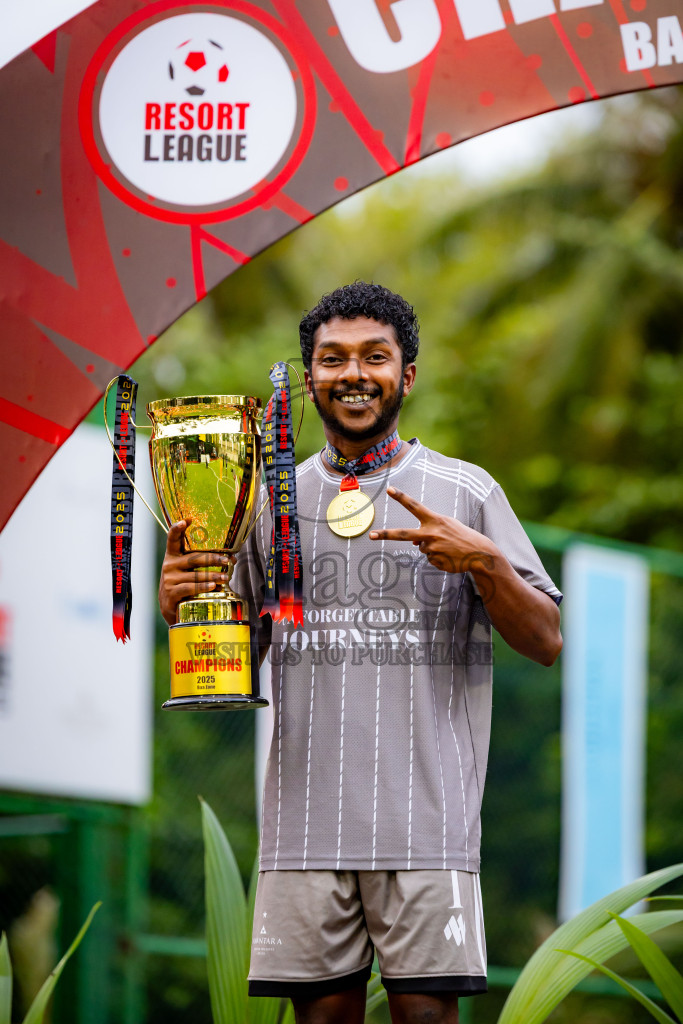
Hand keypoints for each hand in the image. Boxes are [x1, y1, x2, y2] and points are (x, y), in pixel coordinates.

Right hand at [158, 519, 234, 625]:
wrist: (170, 607)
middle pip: (194, 558)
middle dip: (212, 558)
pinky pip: (190, 588)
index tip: (186, 520)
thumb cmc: (184, 583)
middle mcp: (169, 565)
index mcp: (173, 555)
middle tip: (227, 560)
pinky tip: (213, 586)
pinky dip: (203, 586)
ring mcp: (169, 579)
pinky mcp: (171, 593)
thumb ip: (206, 563)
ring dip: (213, 575)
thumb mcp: (191, 570)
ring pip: (195, 575)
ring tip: (226, 577)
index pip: (173, 539)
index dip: (177, 528)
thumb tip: (232, 559)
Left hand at [369, 486, 494, 574]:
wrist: (480, 553)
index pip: (415, 506)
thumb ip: (429, 530)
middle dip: (386, 534)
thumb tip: (412, 544)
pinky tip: (449, 556)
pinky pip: (430, 559)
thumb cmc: (462, 536)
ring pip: (421, 549)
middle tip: (371, 535)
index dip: (401, 497)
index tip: (389, 489)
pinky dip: (438, 558)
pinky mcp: (435, 561)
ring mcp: (431, 548)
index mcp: (435, 520)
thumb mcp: (446, 527)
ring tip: (448, 547)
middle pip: (403, 534)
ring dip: (432, 549)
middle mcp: (431, 533)